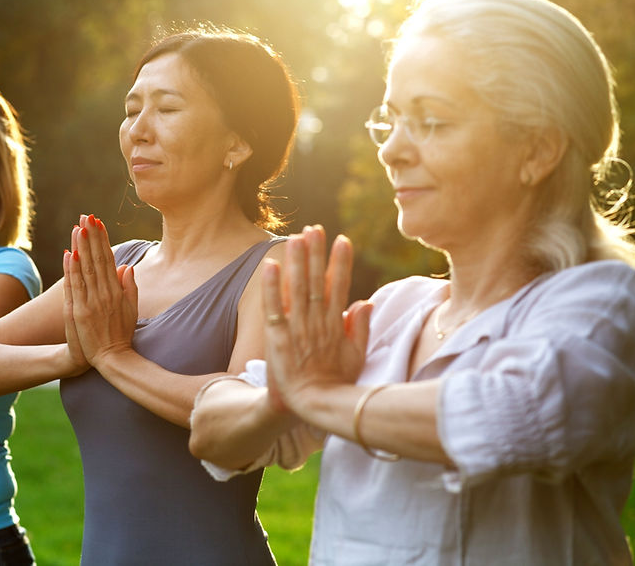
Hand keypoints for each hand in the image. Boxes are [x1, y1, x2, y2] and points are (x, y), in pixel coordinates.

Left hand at [64, 214, 137, 369]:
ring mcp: (92, 302)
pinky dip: (72, 269)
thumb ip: (129, 287)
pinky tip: (70, 253)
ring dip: (81, 246)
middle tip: (87, 216)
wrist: (113, 358)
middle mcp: (105, 293)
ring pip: (86, 269)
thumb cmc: (122, 334)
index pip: (108, 259)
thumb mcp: (132, 309)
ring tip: (77, 227)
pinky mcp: (80, 311)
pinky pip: (75, 286)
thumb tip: (127, 267)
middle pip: (97, 259)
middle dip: (91, 237)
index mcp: (117, 291)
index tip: (98, 223)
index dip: (103, 240)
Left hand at [262, 226, 371, 416]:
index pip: (339, 286)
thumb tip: (364, 301)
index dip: (340, 262)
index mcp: (336, 324)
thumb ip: (360, 327)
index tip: (342, 239)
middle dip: (316, 253)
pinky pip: (274, 308)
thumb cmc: (337, 383)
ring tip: (294, 237)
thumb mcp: (356, 355)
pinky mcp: (278, 338)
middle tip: (314, 228)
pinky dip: (272, 287)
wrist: (315, 406)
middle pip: (316, 280)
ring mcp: (298, 328)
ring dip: (296, 261)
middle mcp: (318, 321)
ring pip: (297, 288)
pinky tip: (270, 266)